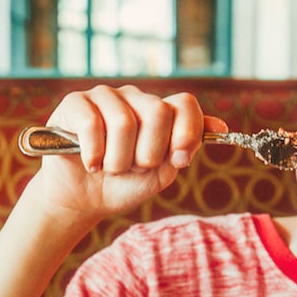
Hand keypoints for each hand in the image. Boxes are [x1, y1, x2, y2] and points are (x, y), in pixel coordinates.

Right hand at [29, 84, 218, 217]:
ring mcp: (104, 96)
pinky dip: (93, 154)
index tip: (177, 160)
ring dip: (117, 160)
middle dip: (147, 154)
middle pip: (157, 112)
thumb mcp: (160, 172)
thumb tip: (221, 127)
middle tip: (133, 168)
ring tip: (109, 168)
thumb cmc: (123, 184)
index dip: (186, 132)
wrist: (82, 200)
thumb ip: (185, 148)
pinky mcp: (75, 103)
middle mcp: (134, 98)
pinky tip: (90, 163)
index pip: (184, 104)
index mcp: (159, 112)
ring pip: (123, 122)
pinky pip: (91, 124)